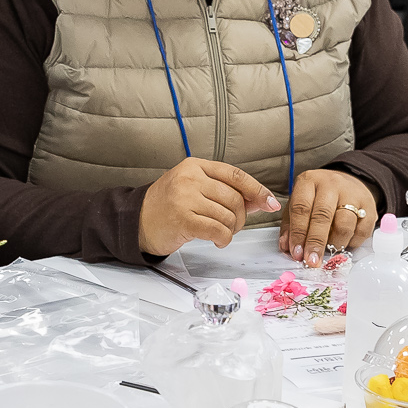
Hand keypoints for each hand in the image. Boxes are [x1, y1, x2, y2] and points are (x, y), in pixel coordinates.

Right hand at [138, 157, 275, 256]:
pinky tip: (217, 240)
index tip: (271, 203)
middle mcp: (190, 178)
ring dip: (231, 230)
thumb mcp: (196, 189)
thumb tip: (261, 200)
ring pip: (228, 216)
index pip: (235, 175)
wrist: (136, 221)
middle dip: (241, 217)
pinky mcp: (182, 219)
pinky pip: (217, 230)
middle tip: (233, 225)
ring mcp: (185, 198)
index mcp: (195, 166)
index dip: (257, 190)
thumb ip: (226, 192)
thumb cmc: (168, 206)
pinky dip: (223, 239)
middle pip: (234, 198)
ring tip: (220, 232)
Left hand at [276, 169, 379, 267]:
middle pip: (323, 217)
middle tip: (312, 261)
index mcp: (309, 181)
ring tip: (328, 251)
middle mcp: (331, 185)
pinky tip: (343, 244)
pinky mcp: (370, 207)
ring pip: (344, 225)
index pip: (301, 208)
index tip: (297, 253)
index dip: (298, 233)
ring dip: (334, 244)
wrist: (348, 184)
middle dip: (316, 242)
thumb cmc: (318, 197)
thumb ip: (290, 225)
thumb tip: (286, 248)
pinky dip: (351, 244)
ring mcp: (353, 194)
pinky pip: (361, 232)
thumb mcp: (298, 203)